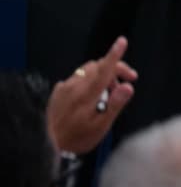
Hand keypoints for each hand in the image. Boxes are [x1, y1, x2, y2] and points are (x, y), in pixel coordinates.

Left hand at [47, 37, 137, 152]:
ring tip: (108, 93)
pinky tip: (90, 97)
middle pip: (97, 66)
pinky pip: (76, 78)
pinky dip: (88, 80)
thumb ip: (114, 104)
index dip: (115, 54)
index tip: (122, 41)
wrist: (45, 145)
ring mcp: (64, 88)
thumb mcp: (101, 126)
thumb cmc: (77, 138)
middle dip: (114, 69)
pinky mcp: (57, 92)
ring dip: (102, 75)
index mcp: (87, 94)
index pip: (104, 68)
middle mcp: (74, 86)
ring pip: (87, 71)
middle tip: (126, 83)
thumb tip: (128, 86)